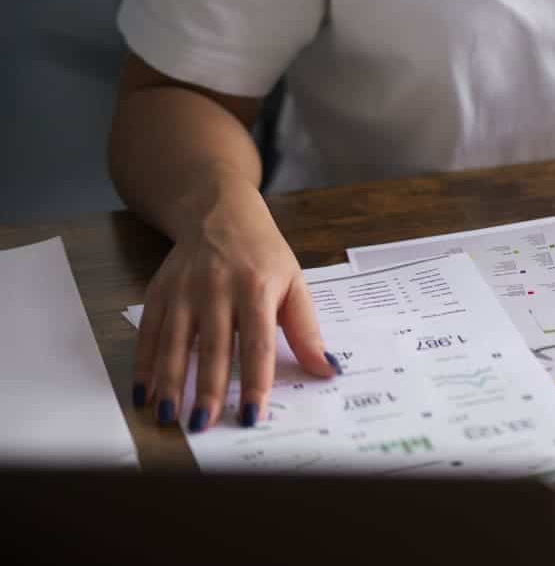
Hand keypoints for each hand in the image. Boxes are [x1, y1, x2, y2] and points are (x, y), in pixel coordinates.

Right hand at [132, 181, 338, 431]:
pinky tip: (143, 394)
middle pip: (213, 346)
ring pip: (174, 342)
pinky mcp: (159, 292)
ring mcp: (184, 290)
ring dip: (170, 382)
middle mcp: (217, 288)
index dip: (254, 381)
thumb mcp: (295, 283)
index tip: (251, 415)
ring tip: (169, 417)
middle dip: (207, 388)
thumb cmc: (263, 254)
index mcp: (257, 288)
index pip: (258, 344)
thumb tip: (328, 370)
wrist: (220, 213)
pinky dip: (143, 365)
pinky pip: (149, 333)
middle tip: (203, 425)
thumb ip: (308, 330)